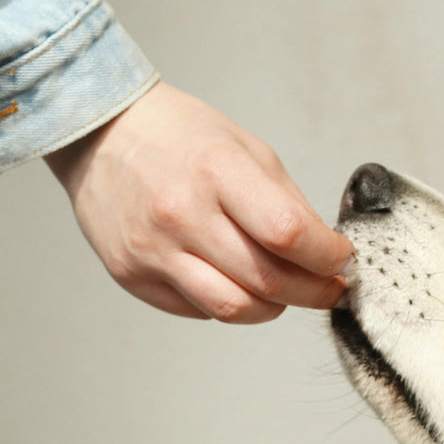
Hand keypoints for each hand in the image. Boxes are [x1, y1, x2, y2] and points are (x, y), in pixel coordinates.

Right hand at [45, 81, 351, 322]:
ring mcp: (152, 250)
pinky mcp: (132, 276)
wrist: (100, 134)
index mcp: (216, 171)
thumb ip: (287, 203)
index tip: (343, 260)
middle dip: (314, 292)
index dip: (328, 257)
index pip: (288, 233)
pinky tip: (234, 280)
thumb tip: (325, 252)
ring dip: (274, 308)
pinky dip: (229, 303)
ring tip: (285, 292)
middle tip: (331, 288)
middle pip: (268, 281)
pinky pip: (199, 309)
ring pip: (234, 309)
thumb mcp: (246, 149)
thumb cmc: (179, 137)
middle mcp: (181, 214)